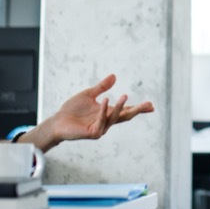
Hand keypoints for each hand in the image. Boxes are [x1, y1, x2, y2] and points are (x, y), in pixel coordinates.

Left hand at [40, 74, 154, 146]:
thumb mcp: (89, 95)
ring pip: (114, 118)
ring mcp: (100, 128)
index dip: (138, 108)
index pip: (126, 111)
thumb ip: (102, 87)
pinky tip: (105, 100)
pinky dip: (103, 110)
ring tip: (125, 96)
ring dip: (120, 107)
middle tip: (150, 106)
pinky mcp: (92, 132)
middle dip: (137, 111)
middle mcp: (106, 122)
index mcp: (107, 113)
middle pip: (125, 117)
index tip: (151, 106)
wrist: (58, 121)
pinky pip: (101, 121)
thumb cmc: (72, 110)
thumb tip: (115, 76)